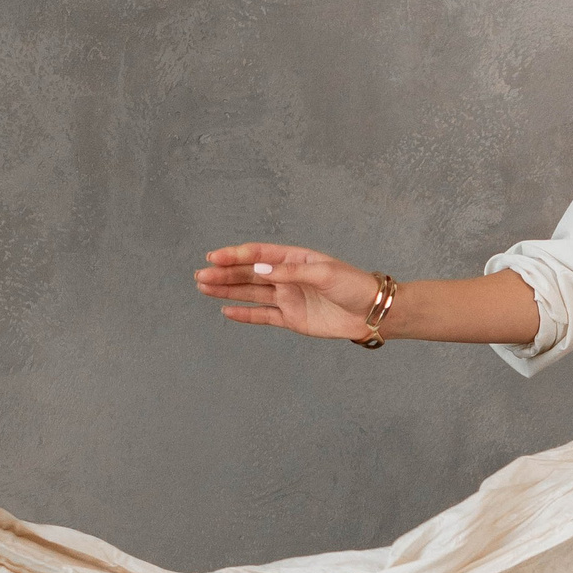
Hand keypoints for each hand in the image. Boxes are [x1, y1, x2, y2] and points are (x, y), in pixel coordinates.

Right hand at [195, 242, 380, 339]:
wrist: (372, 312)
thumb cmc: (353, 286)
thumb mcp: (324, 273)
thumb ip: (291, 271)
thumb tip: (259, 268)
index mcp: (295, 259)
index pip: (258, 254)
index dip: (235, 255)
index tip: (214, 257)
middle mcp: (287, 276)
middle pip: (249, 274)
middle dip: (224, 274)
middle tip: (200, 276)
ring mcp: (288, 297)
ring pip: (251, 293)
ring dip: (227, 290)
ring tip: (203, 287)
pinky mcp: (292, 318)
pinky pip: (263, 315)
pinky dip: (245, 314)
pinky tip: (225, 310)